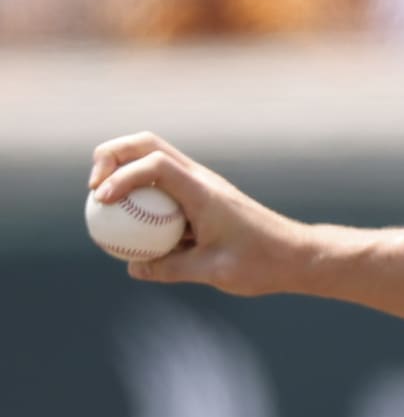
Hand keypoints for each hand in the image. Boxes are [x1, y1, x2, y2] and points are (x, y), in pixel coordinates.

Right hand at [87, 132, 308, 295]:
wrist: (298, 255)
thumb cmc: (262, 263)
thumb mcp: (213, 272)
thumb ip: (171, 269)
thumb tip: (133, 268)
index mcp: (204, 192)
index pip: (155, 163)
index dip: (121, 175)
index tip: (102, 200)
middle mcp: (201, 179)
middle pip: (147, 144)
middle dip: (111, 155)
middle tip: (93, 189)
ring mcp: (201, 184)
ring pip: (153, 158)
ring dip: (122, 169)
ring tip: (102, 202)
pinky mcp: (202, 196)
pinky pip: (162, 183)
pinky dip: (139, 190)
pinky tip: (129, 221)